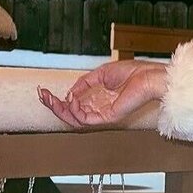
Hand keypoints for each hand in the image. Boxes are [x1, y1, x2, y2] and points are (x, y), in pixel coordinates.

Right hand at [38, 60, 165, 129]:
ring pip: (75, 119)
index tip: (45, 92)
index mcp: (99, 99)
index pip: (74, 105)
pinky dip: (74, 111)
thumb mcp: (102, 74)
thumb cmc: (135, 73)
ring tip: (53, 99)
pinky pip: (85, 120)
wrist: (149, 77)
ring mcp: (103, 115)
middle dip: (54, 106)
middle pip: (71, 114)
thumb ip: (85, 83)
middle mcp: (100, 108)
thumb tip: (70, 91)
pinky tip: (71, 100)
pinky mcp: (108, 118)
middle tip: (44, 97)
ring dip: (60, 109)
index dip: (58, 100)